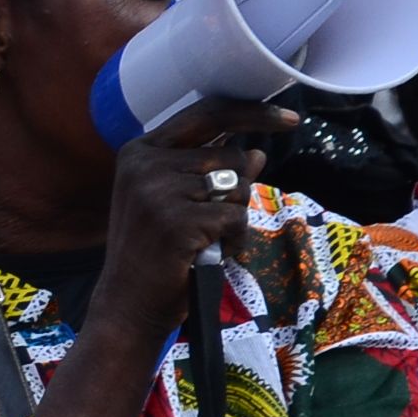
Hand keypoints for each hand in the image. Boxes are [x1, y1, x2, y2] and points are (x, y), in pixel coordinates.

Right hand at [83, 99, 289, 345]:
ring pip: (237, 185)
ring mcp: (157, 191)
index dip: (253, 112)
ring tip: (206, 240)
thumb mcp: (177, 203)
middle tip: (209, 222)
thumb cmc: (154, 253)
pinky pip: (235, 216)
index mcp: (140, 151)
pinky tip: (210, 254)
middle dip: (236, 189)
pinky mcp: (176, 220)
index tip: (290, 119)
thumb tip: (256, 153)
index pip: (207, 113)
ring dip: (233, 216)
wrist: (127, 304)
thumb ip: (212, 173)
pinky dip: (234, 239)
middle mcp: (144, 164)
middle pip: (230, 154)